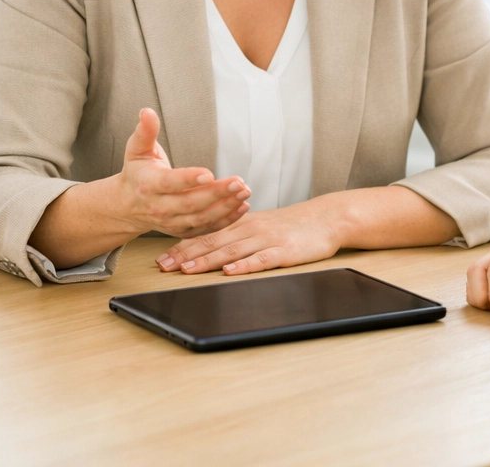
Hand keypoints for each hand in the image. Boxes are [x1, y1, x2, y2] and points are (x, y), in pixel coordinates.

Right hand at [117, 108, 250, 237]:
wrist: (127, 205)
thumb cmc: (138, 173)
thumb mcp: (137, 151)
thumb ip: (145, 132)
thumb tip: (147, 112)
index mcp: (149, 185)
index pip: (170, 183)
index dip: (189, 179)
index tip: (209, 174)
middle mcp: (159, 207)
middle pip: (190, 204)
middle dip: (216, 194)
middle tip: (239, 182)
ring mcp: (171, 222)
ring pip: (201, 219)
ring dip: (225, 207)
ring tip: (245, 192)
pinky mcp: (182, 230)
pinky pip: (206, 228)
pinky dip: (226, 220)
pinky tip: (242, 206)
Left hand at [157, 196, 342, 274]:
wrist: (327, 218)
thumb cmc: (294, 224)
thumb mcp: (263, 223)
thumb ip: (238, 233)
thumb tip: (210, 247)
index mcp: (244, 223)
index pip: (208, 233)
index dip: (183, 246)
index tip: (161, 258)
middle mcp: (252, 229)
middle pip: (214, 241)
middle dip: (186, 255)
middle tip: (163, 266)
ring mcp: (268, 239)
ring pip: (232, 250)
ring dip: (207, 260)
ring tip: (186, 270)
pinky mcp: (285, 251)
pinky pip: (262, 259)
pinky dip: (244, 266)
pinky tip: (230, 272)